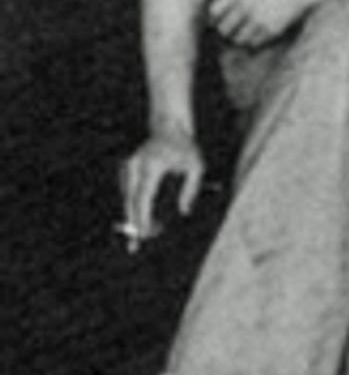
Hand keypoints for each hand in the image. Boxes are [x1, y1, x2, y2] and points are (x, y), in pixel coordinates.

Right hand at [119, 131, 203, 253]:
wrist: (169, 127)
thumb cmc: (185, 147)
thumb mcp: (197, 166)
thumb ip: (192, 189)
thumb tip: (183, 212)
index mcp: (152, 165)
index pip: (143, 196)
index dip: (142, 217)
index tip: (143, 234)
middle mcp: (136, 165)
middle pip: (130, 201)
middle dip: (133, 224)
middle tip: (135, 247)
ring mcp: (128, 166)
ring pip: (126, 198)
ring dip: (132, 217)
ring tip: (139, 239)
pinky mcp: (126, 168)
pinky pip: (128, 193)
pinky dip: (132, 207)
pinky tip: (138, 221)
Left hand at [208, 0, 309, 48]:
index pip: (213, 12)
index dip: (214, 18)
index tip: (219, 19)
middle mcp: (246, 5)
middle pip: (224, 29)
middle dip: (226, 30)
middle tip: (231, 28)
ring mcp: (259, 18)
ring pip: (238, 39)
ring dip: (239, 37)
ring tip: (244, 32)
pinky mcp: (271, 29)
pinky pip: (254, 43)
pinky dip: (253, 40)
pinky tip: (258, 32)